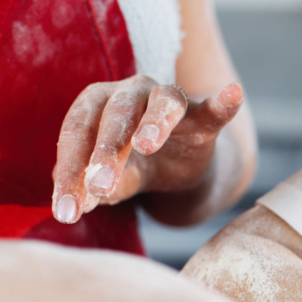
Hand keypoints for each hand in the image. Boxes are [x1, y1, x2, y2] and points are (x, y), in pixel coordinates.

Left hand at [51, 75, 243, 222]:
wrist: (176, 165)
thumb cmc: (133, 166)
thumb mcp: (112, 180)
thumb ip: (96, 188)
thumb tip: (78, 204)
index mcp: (96, 103)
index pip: (78, 131)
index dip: (70, 169)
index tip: (68, 209)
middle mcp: (130, 92)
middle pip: (116, 115)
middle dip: (105, 152)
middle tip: (98, 187)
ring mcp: (168, 99)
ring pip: (162, 104)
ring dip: (153, 123)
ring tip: (146, 146)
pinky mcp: (203, 117)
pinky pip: (213, 109)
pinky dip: (224, 102)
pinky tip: (233, 94)